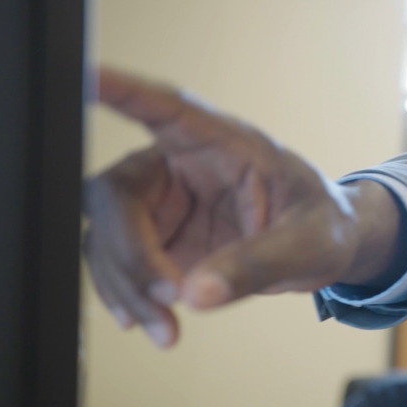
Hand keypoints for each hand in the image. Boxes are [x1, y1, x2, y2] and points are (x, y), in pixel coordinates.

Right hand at [84, 68, 401, 346]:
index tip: (82, 76)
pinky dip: (128, 298)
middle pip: (115, 193)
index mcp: (221, 141)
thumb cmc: (323, 224)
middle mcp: (178, 164)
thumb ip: (260, 263)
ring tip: (166, 329)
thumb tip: (198, 293)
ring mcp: (160, 204)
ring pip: (105, 235)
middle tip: (169, 297)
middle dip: (130, 253)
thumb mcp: (311, 242)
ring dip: (126, 286)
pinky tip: (151, 324)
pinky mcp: (155, 241)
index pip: (161, 106)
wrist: (324, 250)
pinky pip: (117, 265)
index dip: (119, 89)